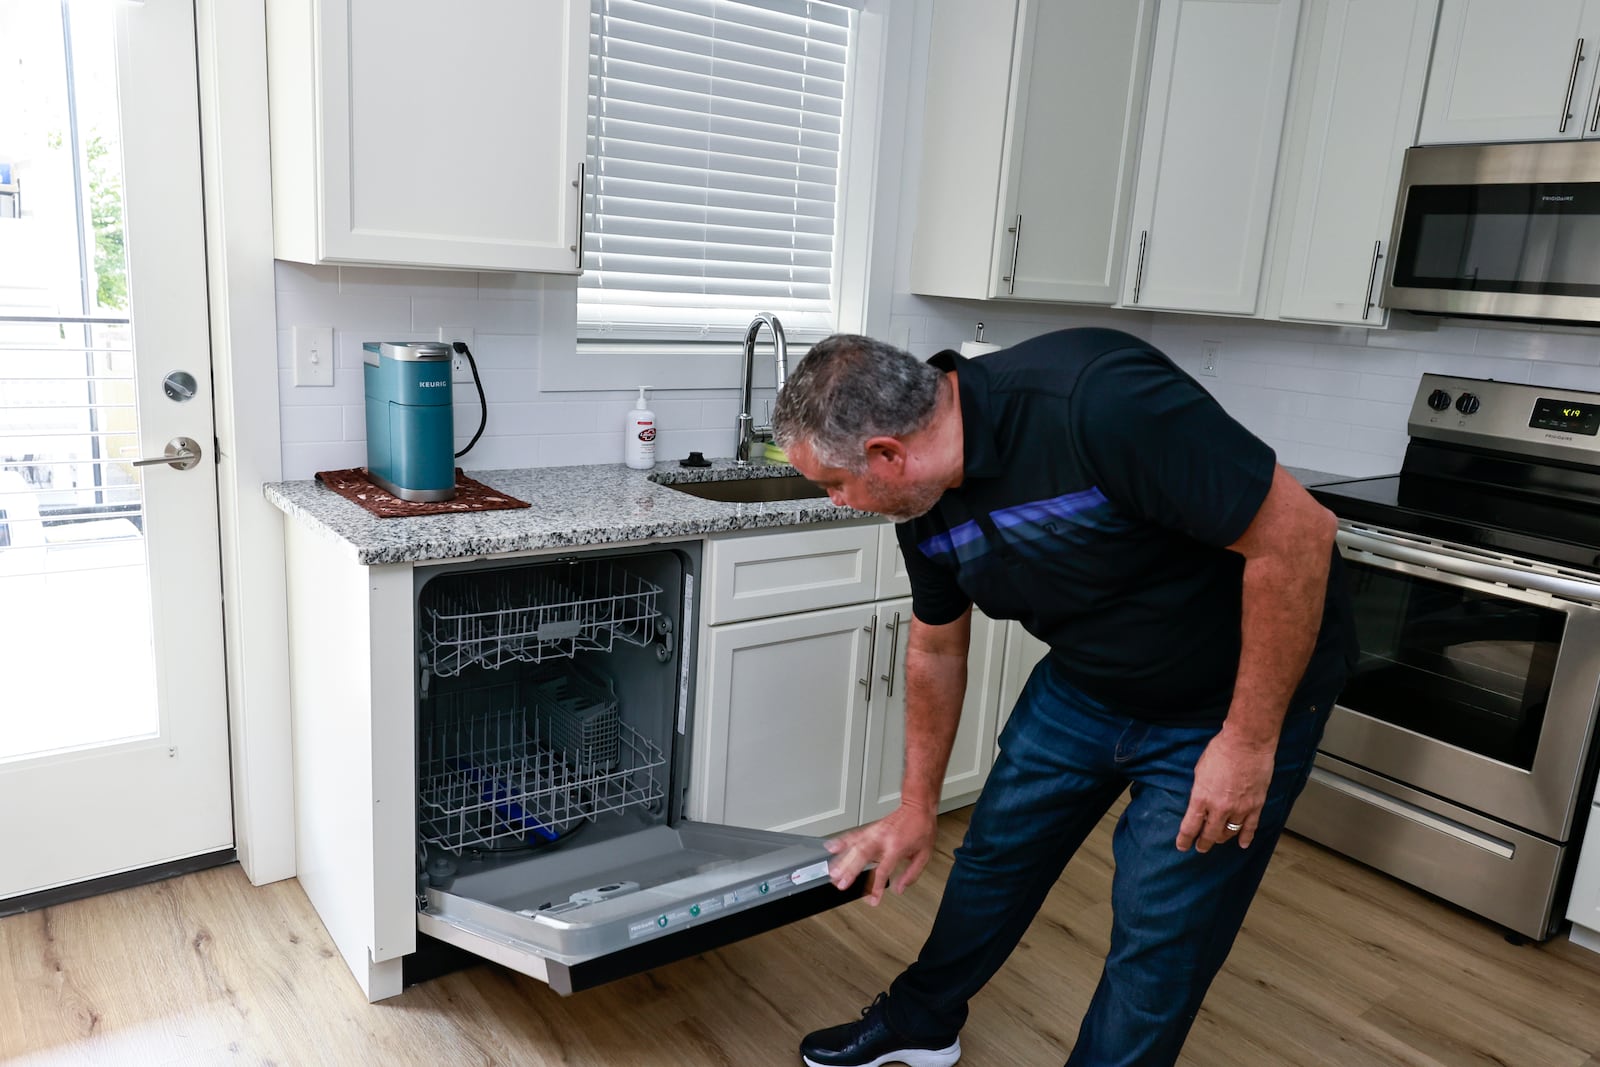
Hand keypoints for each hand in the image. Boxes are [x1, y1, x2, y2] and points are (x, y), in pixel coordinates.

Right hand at [825, 803, 938, 905]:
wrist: (917, 807)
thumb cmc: (922, 829)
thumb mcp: (924, 854)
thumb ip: (912, 874)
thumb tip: (900, 889)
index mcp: (897, 847)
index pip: (883, 870)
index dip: (877, 886)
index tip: (873, 899)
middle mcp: (883, 839)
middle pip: (863, 856)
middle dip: (850, 871)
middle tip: (841, 884)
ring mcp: (874, 832)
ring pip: (854, 846)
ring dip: (842, 859)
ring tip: (833, 872)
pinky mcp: (870, 828)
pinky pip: (853, 835)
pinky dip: (841, 841)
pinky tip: (831, 847)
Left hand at [1176, 728, 1276, 852]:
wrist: (1247, 743)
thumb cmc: (1221, 751)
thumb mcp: (1200, 770)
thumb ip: (1200, 790)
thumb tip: (1200, 802)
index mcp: (1201, 797)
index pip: (1190, 826)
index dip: (1185, 839)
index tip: (1182, 846)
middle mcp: (1219, 807)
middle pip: (1210, 834)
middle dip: (1204, 843)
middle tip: (1200, 847)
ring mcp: (1239, 808)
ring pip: (1229, 833)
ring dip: (1222, 839)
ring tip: (1218, 840)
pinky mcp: (1256, 805)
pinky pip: (1250, 827)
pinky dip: (1246, 837)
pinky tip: (1243, 844)